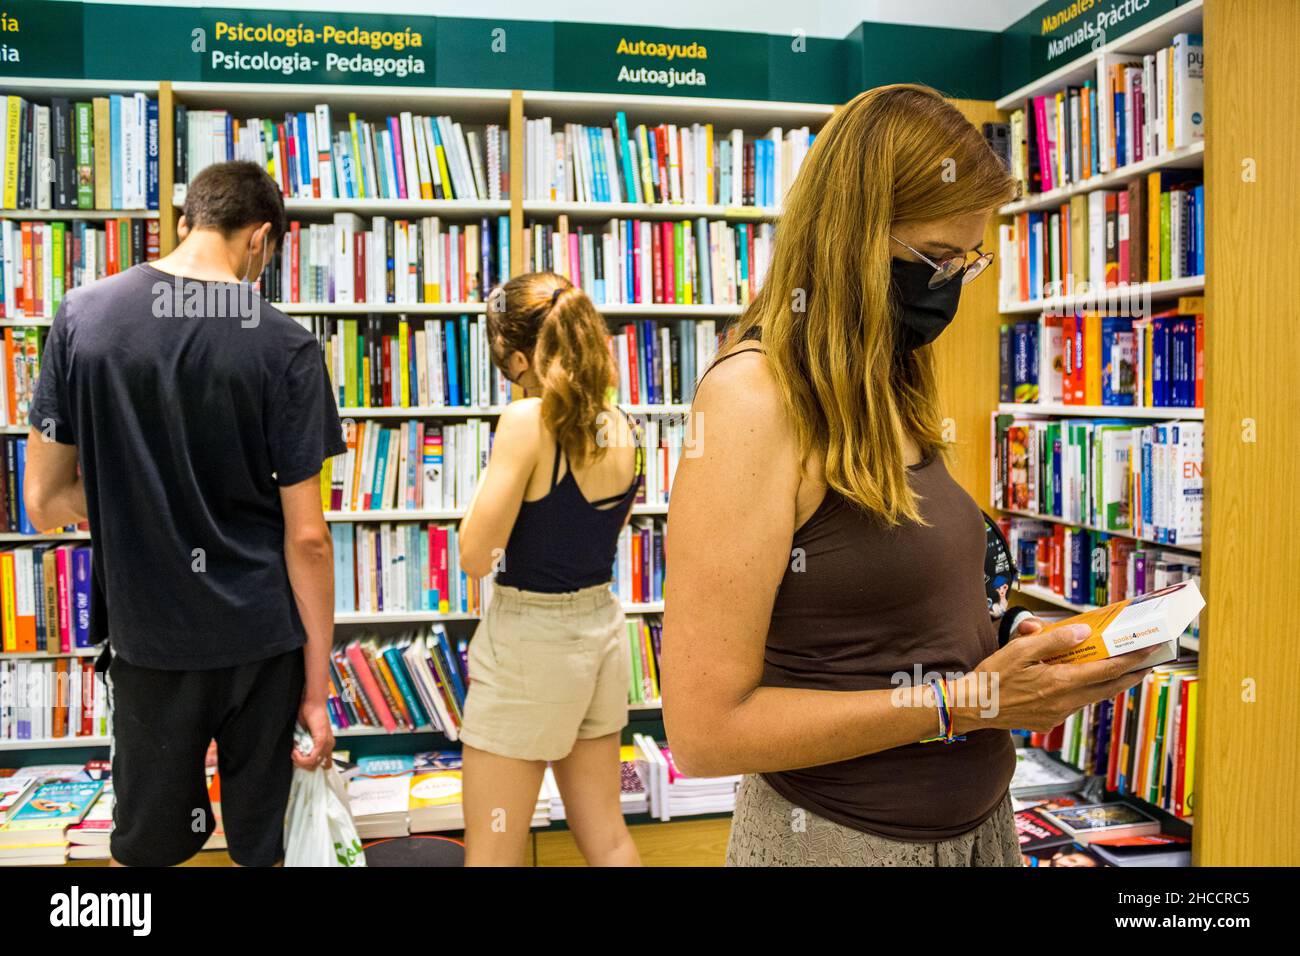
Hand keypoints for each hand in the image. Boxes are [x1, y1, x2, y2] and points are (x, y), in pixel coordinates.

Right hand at [293, 696, 334, 769]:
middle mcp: (329, 745)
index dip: (310, 766)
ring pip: (313, 764)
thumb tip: (298, 757)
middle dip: (302, 764)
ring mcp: (326, 744)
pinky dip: (301, 758)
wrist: (313, 703)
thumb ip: (305, 746)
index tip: (299, 760)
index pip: (324, 764)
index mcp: (326, 744)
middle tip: (294, 755)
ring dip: (300, 761)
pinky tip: (295, 751)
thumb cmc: (308, 715)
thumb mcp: (305, 734)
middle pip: (315, 767)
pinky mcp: (321, 741)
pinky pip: (312, 758)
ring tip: (294, 752)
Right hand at [953, 622, 1160, 733]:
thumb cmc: (993, 676)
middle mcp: (1064, 702)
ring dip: (1105, 683)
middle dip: (1130, 675)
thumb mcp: (1020, 650)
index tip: (1148, 650)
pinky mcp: (1048, 722)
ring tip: (1115, 668)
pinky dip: (1081, 691)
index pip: (1107, 670)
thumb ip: (1054, 641)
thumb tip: (1082, 633)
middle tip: (1146, 663)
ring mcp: (1057, 715)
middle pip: (1107, 688)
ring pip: (1091, 697)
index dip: (1131, 660)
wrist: (973, 707)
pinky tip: (1075, 681)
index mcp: (1060, 682)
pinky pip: (1072, 704)